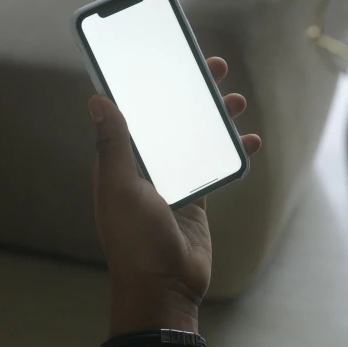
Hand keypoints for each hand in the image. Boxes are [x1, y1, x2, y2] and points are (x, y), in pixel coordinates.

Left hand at [88, 57, 260, 337]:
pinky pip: (215, 167)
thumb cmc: (134, 240)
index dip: (152, 83)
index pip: (137, 111)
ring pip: (196, 139)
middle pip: (171, 119)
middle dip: (193, 92)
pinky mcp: (196, 200)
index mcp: (122, 161)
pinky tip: (250, 142)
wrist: (164, 287)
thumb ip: (113, 143)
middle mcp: (147, 167)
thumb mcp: (120, 187)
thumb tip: (96, 98)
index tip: (171, 58)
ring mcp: (173, 183)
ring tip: (237, 100)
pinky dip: (233, 153)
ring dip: (217, 118)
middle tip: (215, 68)